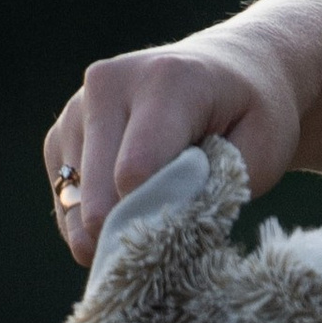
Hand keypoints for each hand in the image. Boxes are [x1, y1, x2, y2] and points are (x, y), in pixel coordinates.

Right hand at [44, 26, 302, 263]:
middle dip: (131, 235)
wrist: (231, 70)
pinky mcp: (60, 134)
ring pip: (76, 204)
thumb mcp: (261, 150)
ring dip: (110, 232)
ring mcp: (77, 107)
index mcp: (164, 81)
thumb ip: (218, 188)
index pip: (137, 170)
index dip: (153, 221)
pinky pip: (64, 202)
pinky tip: (127, 220)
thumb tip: (165, 231)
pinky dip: (91, 227)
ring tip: (152, 229)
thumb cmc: (253, 115)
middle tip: (166, 252)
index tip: (179, 247)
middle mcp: (109, 84)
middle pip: (99, 193)